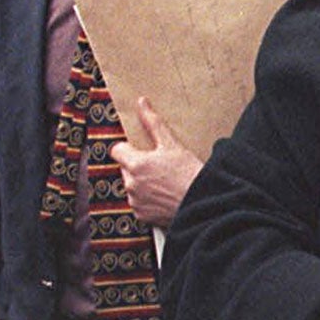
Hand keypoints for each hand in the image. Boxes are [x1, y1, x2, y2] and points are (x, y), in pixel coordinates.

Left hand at [112, 99, 202, 227]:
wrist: (202, 204)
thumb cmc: (189, 174)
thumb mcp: (172, 144)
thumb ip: (152, 123)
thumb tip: (141, 103)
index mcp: (135, 164)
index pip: (117, 150)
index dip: (128, 149)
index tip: (141, 151)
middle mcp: (131, 184)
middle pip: (126, 169)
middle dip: (138, 167)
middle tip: (160, 168)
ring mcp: (136, 201)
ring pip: (132, 187)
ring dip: (142, 184)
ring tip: (164, 183)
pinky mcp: (142, 216)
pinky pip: (139, 204)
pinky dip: (148, 201)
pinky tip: (164, 196)